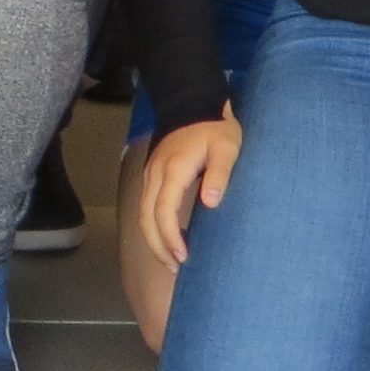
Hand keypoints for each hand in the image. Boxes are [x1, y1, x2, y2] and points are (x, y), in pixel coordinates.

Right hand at [135, 111, 240, 269]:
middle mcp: (155, 175)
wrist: (192, 102)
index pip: (163, 211)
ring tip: (172, 260)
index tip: (183, 257)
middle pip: (146, 218)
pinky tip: (168, 237)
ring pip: (142, 214)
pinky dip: (153, 227)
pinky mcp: (151, 175)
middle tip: (177, 268)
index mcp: (173, 170)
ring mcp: (150, 175)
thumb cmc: (214, 128)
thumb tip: (210, 204)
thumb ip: (219, 175)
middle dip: (158, 246)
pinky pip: (146, 207)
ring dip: (154, 239)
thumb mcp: (227, 148)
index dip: (170, 238)